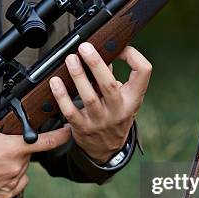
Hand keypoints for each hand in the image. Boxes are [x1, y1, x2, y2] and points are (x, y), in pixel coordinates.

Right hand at [0, 107, 71, 197]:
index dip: (61, 135)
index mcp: (13, 148)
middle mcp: (16, 167)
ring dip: (14, 164)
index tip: (69, 131)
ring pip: (22, 169)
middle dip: (18, 149)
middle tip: (0, 148)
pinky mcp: (5, 195)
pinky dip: (10, 178)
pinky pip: (17, 184)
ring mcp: (12, 182)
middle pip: (28, 155)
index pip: (46, 141)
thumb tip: (0, 107)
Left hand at [49, 42, 151, 163]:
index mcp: (133, 99)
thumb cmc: (115, 116)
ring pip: (88, 98)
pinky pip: (70, 111)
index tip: (120, 48)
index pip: (143, 73)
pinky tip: (56, 82)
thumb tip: (102, 53)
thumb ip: (114, 77)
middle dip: (96, 64)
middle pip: (109, 85)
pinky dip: (61, 95)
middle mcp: (118, 110)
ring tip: (71, 59)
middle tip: (85, 48)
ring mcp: (100, 121)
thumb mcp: (124, 98)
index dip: (133, 56)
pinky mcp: (82, 128)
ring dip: (78, 76)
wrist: (106, 149)